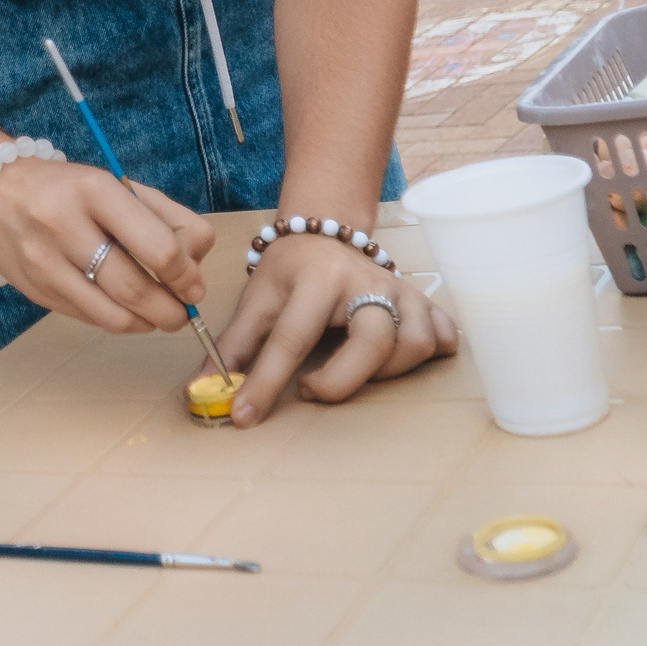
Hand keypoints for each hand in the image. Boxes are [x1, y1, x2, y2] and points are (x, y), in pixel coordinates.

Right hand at [0, 160, 213, 333]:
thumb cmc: (67, 188)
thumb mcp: (118, 186)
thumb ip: (166, 219)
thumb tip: (195, 270)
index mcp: (95, 190)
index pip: (158, 248)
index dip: (186, 276)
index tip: (194, 285)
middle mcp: (64, 225)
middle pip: (136, 289)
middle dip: (173, 311)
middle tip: (184, 312)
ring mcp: (44, 262)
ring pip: (113, 316)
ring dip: (147, 324)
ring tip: (158, 316)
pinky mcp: (33, 290)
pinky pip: (89, 319)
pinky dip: (117, 321)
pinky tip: (124, 309)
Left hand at [216, 232, 457, 426]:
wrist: (323, 230)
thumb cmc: (289, 270)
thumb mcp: (256, 300)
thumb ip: (233, 346)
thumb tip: (201, 391)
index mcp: (316, 278)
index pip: (292, 339)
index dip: (266, 383)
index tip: (245, 416)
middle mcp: (365, 280)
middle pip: (375, 341)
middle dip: (342, 380)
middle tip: (311, 388)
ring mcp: (401, 290)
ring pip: (415, 343)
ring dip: (384, 372)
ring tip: (351, 370)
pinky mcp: (424, 301)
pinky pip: (445, 335)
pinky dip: (431, 352)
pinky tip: (401, 357)